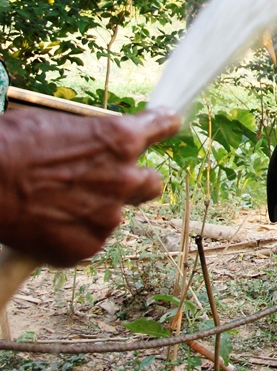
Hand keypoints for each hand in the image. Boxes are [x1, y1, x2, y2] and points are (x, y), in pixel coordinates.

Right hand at [0, 108, 180, 266]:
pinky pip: (88, 240)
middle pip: (153, 183)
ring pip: (115, 215)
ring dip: (96, 210)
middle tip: (108, 180)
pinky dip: (72, 234)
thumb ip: (94, 138)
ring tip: (55, 202)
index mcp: (121, 140)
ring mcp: (107, 217)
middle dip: (135, 181)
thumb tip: (102, 144)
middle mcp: (124, 179)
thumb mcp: (59, 124)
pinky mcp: (85, 247)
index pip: (164, 126)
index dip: (163, 124)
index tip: (166, 124)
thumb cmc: (11, 143)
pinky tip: (45, 222)